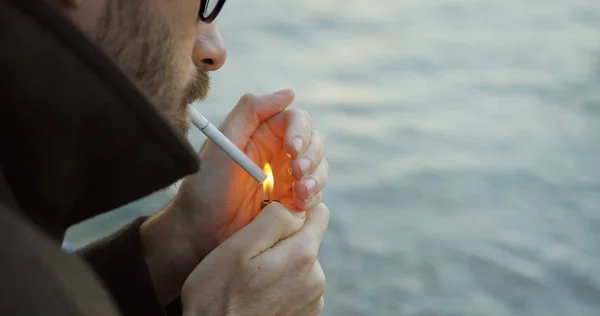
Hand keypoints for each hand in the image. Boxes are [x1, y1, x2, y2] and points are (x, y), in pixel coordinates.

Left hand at [173, 89, 328, 255]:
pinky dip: (313, 198)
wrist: (199, 234)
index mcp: (262, 134)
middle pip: (315, 142)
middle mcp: (278, 153)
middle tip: (296, 174)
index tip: (292, 150)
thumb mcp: (223, 142)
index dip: (301, 132)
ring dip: (315, 178)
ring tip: (298, 194)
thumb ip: (251, 111)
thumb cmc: (205, 187)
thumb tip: (289, 93)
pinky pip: (316, 195)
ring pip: (320, 168)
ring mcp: (287, 179)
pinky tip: (298, 206)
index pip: (297, 121)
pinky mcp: (292, 203)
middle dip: (311, 157)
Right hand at [181, 202, 329, 315]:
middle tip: (251, 252)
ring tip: (250, 277)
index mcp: (302, 254)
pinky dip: (281, 284)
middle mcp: (316, 278)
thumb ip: (274, 219)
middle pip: (308, 239)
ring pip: (300, 262)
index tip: (271, 215)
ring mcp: (312, 300)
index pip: (319, 212)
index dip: (295, 207)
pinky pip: (297, 285)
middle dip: (284, 239)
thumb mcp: (238, 247)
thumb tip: (297, 208)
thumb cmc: (217, 295)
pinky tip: (257, 294)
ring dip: (281, 263)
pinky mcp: (304, 314)